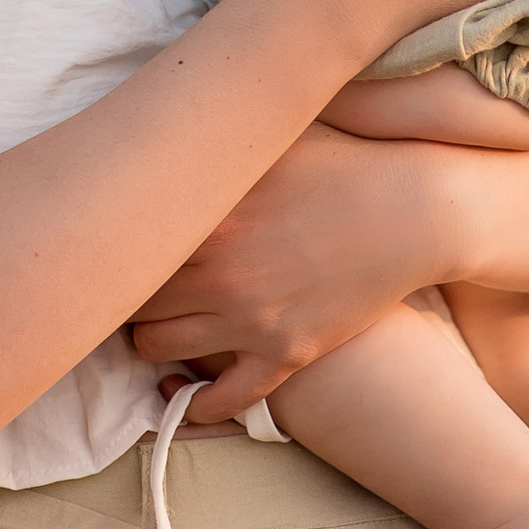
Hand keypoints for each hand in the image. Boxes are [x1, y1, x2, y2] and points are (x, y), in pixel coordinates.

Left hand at [132, 127, 445, 414]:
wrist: (417, 210)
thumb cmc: (344, 160)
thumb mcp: (272, 139)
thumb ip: (213, 142)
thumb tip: (163, 125)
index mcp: (206, 215)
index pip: (124, 245)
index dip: (111, 247)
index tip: (111, 246)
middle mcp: (217, 272)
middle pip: (128, 299)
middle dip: (121, 295)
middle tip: (125, 289)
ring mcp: (250, 318)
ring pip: (156, 349)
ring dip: (148, 341)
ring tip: (155, 327)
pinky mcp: (286, 354)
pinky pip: (222, 399)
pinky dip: (194, 402)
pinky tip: (182, 393)